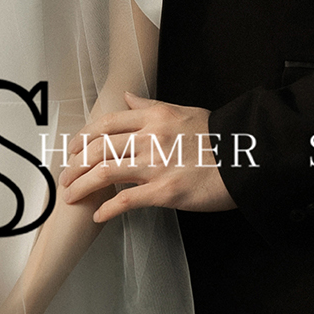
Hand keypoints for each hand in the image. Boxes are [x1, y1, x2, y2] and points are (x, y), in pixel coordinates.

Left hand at [57, 94, 237, 222]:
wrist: (249, 157)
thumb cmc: (221, 137)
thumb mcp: (184, 111)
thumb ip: (152, 105)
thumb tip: (128, 96)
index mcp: (154, 117)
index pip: (107, 124)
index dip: (83, 137)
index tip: (72, 150)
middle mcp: (150, 138)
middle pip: (99, 148)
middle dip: (75, 164)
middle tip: (64, 178)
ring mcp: (156, 165)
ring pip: (105, 172)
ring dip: (82, 186)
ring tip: (71, 197)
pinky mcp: (165, 191)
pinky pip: (126, 200)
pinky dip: (107, 209)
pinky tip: (97, 217)